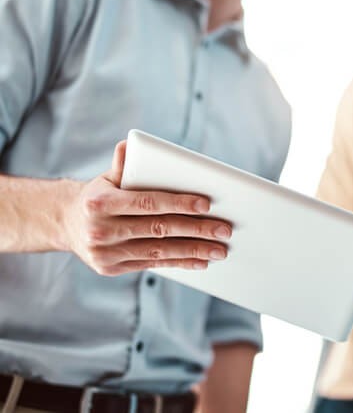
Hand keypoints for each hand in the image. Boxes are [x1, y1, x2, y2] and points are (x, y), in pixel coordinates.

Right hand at [64, 141, 231, 275]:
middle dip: (197, 230)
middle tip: (225, 231)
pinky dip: (180, 262)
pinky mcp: (111, 269)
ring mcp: (105, 253)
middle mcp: (100, 230)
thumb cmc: (99, 194)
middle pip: (159, 230)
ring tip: (220, 249)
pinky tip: (201, 260)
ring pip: (159, 252)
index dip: (179, 203)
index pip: (148, 203)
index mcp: (100, 203)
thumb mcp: (107, 177)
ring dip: (194, 251)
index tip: (207, 205)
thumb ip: (124, 164)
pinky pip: (153, 265)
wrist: (67, 222)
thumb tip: (131, 143)